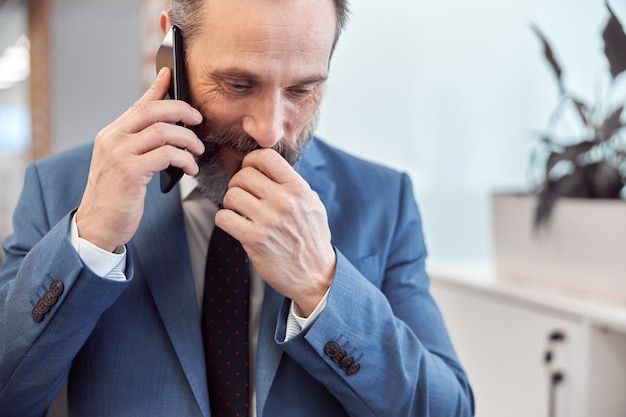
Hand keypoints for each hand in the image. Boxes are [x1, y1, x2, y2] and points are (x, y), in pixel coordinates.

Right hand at [75, 68, 204, 251]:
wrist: (97, 225)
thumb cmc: (116, 197)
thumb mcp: (124, 164)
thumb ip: (139, 145)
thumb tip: (167, 131)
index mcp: (111, 135)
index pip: (138, 104)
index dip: (157, 87)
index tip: (170, 74)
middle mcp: (112, 139)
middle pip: (152, 111)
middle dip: (181, 110)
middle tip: (198, 119)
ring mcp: (119, 154)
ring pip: (162, 131)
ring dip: (187, 139)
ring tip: (197, 151)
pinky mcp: (130, 172)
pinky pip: (166, 154)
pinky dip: (184, 159)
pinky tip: (190, 168)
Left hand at [215, 149, 335, 316]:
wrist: (315, 275)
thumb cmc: (312, 239)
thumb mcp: (312, 204)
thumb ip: (292, 185)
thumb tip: (268, 169)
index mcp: (298, 188)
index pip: (265, 157)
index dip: (251, 161)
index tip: (250, 171)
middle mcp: (284, 201)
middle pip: (243, 175)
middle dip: (238, 184)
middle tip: (243, 197)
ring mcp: (269, 220)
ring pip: (231, 195)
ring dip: (231, 204)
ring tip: (240, 213)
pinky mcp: (255, 239)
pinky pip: (224, 217)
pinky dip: (225, 220)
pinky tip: (236, 225)